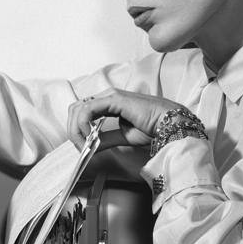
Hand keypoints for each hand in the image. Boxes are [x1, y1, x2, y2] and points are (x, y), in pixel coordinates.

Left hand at [66, 88, 186, 150]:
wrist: (170, 123)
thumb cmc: (153, 127)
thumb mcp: (123, 136)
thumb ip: (105, 139)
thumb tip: (91, 146)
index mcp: (108, 103)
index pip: (81, 111)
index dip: (76, 129)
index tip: (82, 147)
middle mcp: (107, 96)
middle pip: (75, 109)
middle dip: (73, 130)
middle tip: (81, 148)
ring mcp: (109, 95)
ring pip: (78, 108)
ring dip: (76, 129)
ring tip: (85, 144)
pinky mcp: (114, 99)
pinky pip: (88, 109)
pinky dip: (84, 124)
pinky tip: (90, 136)